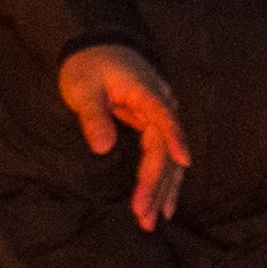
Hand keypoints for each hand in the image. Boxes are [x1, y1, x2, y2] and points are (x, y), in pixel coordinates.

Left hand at [58, 45, 190, 229]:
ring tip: (153, 221)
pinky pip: (164, 157)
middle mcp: (160, 106)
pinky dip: (164, 182)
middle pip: (166, 148)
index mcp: (146, 93)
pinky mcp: (154, 126)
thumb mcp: (83, 88)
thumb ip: (93, 117)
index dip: (174, 140)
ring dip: (162, 190)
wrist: (96, 46)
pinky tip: (165, 206)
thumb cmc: (88, 65)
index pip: (165, 118)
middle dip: (157, 184)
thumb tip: (102, 148)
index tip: (183, 163)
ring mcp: (160, 117)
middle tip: (144, 216)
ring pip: (168, 158)